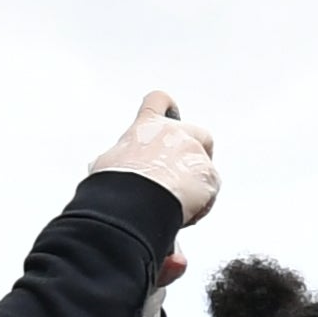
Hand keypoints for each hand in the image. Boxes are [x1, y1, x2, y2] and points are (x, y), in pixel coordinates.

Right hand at [90, 89, 220, 226]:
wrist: (131, 203)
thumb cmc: (115, 185)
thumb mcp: (107, 164)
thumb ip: (120, 158)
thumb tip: (117, 168)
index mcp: (146, 126)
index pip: (158, 101)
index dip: (167, 108)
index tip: (170, 114)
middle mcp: (174, 133)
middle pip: (198, 133)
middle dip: (196, 152)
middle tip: (183, 174)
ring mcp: (194, 152)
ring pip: (205, 165)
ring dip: (196, 181)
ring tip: (179, 202)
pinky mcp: (209, 173)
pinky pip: (210, 189)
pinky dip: (201, 203)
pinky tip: (185, 215)